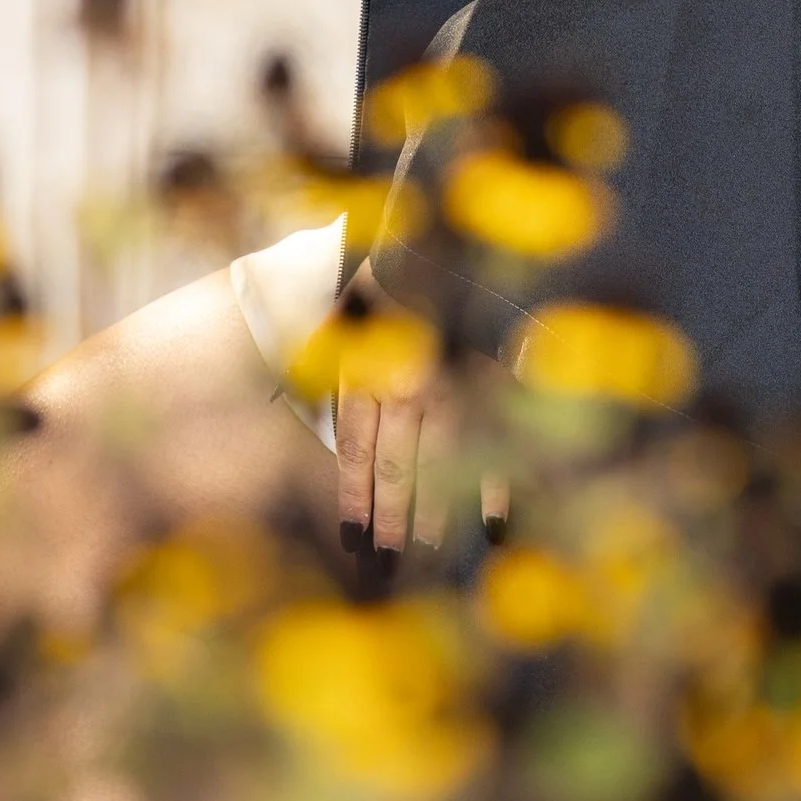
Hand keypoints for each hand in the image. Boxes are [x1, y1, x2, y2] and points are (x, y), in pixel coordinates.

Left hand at [331, 272, 505, 555]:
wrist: (431, 237)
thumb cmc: (377, 281)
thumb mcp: (340, 320)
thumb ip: (333, 368)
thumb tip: (306, 411)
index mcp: (368, 372)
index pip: (358, 450)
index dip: (354, 498)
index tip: (351, 542)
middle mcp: (406, 384)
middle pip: (397, 466)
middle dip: (392, 518)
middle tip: (388, 563)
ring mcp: (451, 381)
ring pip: (439, 460)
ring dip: (435, 510)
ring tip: (431, 552)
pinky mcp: (489, 374)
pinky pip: (493, 438)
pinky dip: (495, 484)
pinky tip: (495, 526)